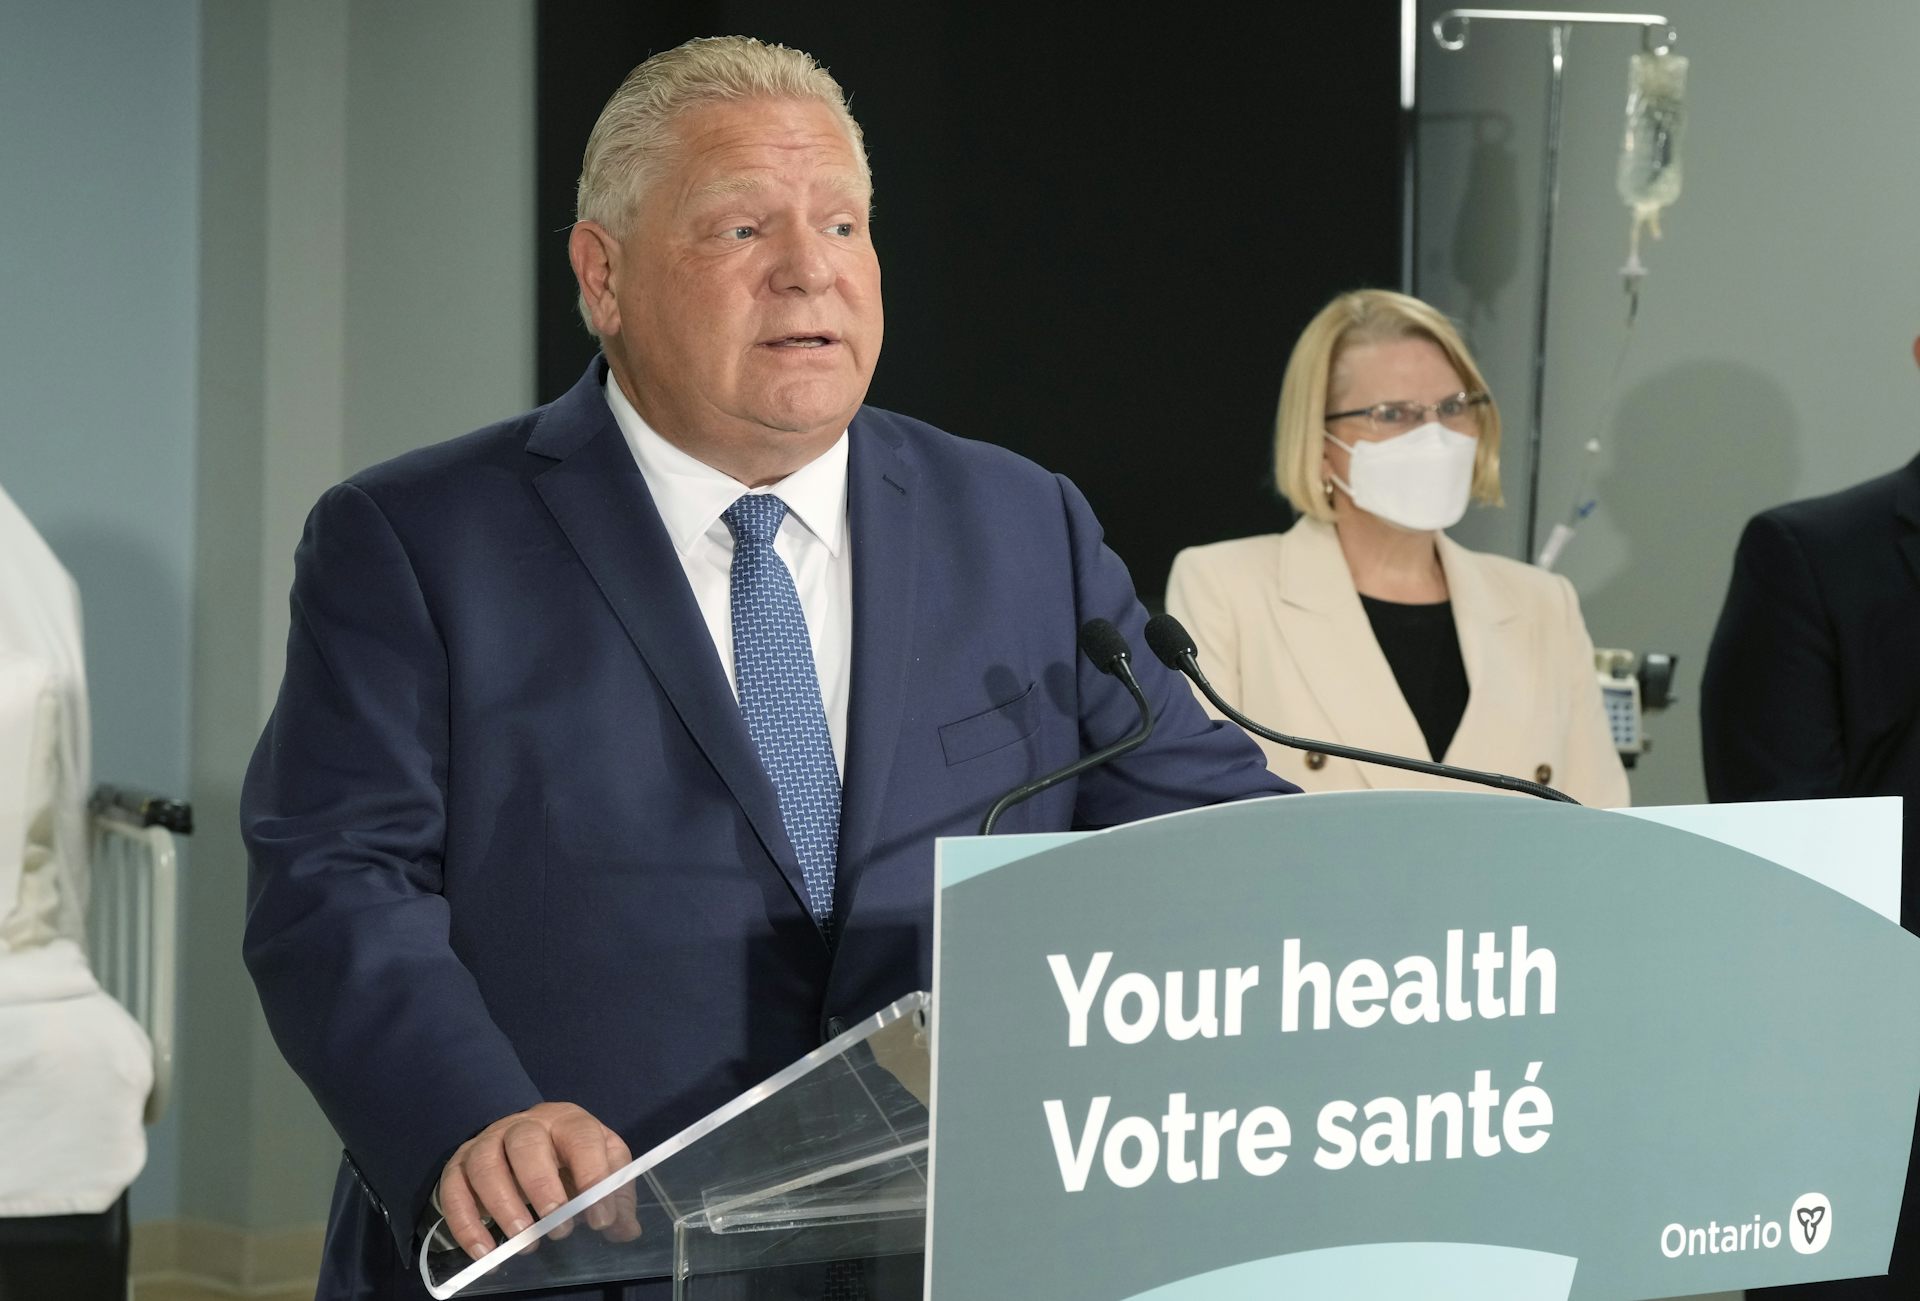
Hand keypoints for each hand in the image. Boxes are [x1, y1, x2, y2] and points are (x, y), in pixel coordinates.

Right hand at [438, 1101, 638, 1260]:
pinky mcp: (458, 1165)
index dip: (592, 1176)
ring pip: (485, 1165)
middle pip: (526, 1145)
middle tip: (558, 1228)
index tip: (600, 1220)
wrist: (524, 1139)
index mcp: (567, 1121)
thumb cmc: (568, 1155)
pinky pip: (453, 1191)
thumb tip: (625, 1230)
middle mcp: (524, 1125)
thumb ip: (615, 1195)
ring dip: (503, 1206)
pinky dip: (466, 1226)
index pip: (582, 1138)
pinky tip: (485, 1254)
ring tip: (525, 1242)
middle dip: (541, 1186)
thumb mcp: (600, 1164)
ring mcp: (486, 1142)